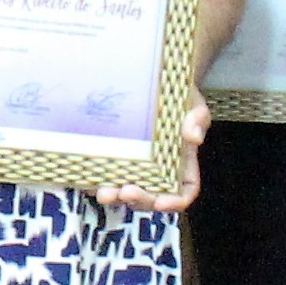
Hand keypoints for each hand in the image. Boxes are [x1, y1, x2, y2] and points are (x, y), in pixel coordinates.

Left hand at [95, 98, 208, 214]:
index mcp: (182, 164)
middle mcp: (158, 171)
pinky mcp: (114, 157)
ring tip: (103, 193)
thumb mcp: (194, 104)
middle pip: (151, 197)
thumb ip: (197, 119)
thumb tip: (194, 136)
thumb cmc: (179, 96)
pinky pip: (105, 177)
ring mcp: (135, 166)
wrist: (154, 80)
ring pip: (126, 192)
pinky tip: (87, 181)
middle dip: (139, 200)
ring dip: (115, 197)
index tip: (161, 204)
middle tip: (125, 192)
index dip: (173, 202)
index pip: (183, 191)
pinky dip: (96, 183)